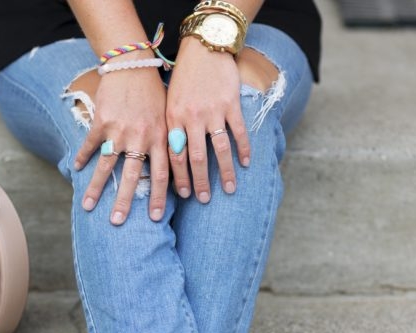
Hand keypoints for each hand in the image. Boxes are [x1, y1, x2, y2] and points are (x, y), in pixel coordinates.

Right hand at [73, 67, 169, 224]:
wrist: (134, 64)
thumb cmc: (155, 92)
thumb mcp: (168, 117)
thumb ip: (168, 143)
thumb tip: (174, 172)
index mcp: (160, 138)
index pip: (162, 175)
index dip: (160, 198)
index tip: (157, 218)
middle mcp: (140, 137)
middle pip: (133, 177)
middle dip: (124, 202)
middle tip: (117, 223)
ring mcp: (119, 131)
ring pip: (107, 166)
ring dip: (96, 188)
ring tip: (87, 206)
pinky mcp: (101, 121)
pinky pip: (90, 144)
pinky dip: (82, 157)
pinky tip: (75, 169)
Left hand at [165, 39, 250, 202]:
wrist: (203, 48)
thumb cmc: (184, 78)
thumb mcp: (169, 103)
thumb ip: (171, 128)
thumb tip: (173, 158)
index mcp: (172, 119)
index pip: (174, 156)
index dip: (177, 178)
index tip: (181, 196)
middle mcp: (191, 117)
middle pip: (196, 158)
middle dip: (199, 182)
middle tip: (204, 200)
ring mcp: (213, 111)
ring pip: (219, 149)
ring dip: (224, 172)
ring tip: (228, 190)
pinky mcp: (231, 103)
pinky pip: (238, 132)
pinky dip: (243, 149)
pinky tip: (246, 163)